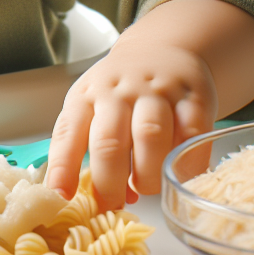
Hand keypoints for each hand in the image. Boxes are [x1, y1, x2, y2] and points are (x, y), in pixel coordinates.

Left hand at [45, 13, 217, 209]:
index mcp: (86, 95)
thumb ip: (94, 151)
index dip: (63, 168)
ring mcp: (155, 91)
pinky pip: (191, 135)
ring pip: (150, 136)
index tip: (61, 197)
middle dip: (109, 184)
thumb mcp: (93, 107)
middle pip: (109, 141)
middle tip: (112, 205)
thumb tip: (107, 202)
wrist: (160, 50)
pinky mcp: (191, 96)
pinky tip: (178, 173)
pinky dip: (186, 163)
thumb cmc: (120, 91)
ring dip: (147, 175)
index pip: (68, 133)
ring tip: (145, 187)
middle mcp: (118, 91)